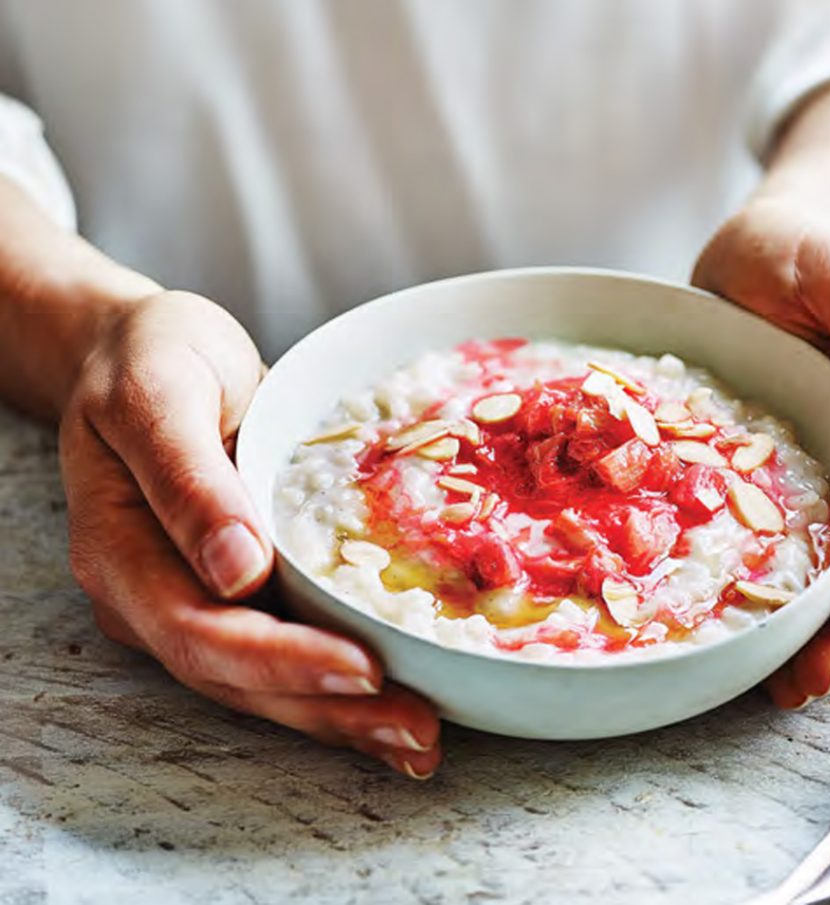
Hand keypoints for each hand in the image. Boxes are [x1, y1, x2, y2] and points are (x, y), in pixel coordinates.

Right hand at [60, 291, 440, 776]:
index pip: (201, 630)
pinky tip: (390, 708)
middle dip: (329, 709)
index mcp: (121, 551)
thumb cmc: (149, 358)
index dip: (283, 661)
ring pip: (262, 683)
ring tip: (421, 741)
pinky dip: (335, 686)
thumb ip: (187, 479)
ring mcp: (190, 597)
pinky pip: (282, 649)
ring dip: (341, 717)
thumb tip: (236, 572)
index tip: (363, 668)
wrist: (145, 351)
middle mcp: (152, 592)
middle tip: (420, 730)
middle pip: (237, 678)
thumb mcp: (158, 393)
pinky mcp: (233, 590)